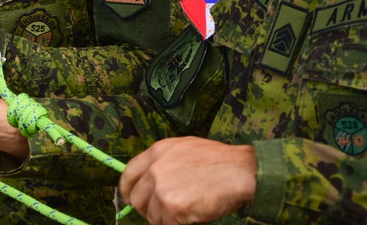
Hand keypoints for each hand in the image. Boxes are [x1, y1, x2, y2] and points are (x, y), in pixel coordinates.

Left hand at [118, 137, 256, 223]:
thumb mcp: (185, 149)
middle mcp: (154, 169)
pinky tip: (195, 217)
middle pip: (137, 199)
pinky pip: (167, 224)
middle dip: (148, 210)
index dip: (127, 190)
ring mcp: (161, 188)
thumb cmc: (220, 162)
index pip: (129, 173)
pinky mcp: (171, 207)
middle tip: (165, 214)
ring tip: (188, 212)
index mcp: (157, 152)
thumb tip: (153, 182)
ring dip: (167, 219)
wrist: (239, 171)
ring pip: (153, 216)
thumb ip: (165, 162)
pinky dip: (180, 224)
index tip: (129, 199)